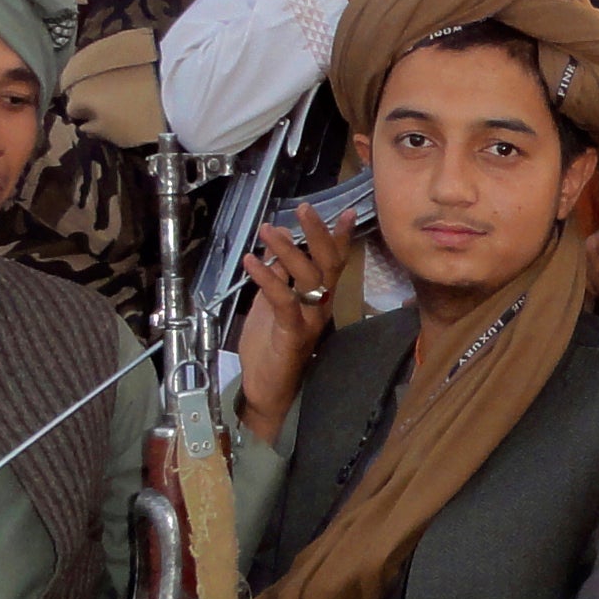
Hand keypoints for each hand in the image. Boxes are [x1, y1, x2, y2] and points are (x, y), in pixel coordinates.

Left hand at [235, 202, 349, 440]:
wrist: (267, 390)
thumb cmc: (270, 348)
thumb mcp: (272, 304)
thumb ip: (278, 277)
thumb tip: (276, 244)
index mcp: (318, 298)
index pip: (334, 262)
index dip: (339, 237)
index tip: (346, 212)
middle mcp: (321, 306)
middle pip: (327, 264)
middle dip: (317, 233)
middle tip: (304, 208)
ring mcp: (309, 320)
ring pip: (308, 278)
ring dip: (287, 250)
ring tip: (268, 229)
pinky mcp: (292, 333)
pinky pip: (283, 300)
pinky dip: (267, 278)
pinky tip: (252, 260)